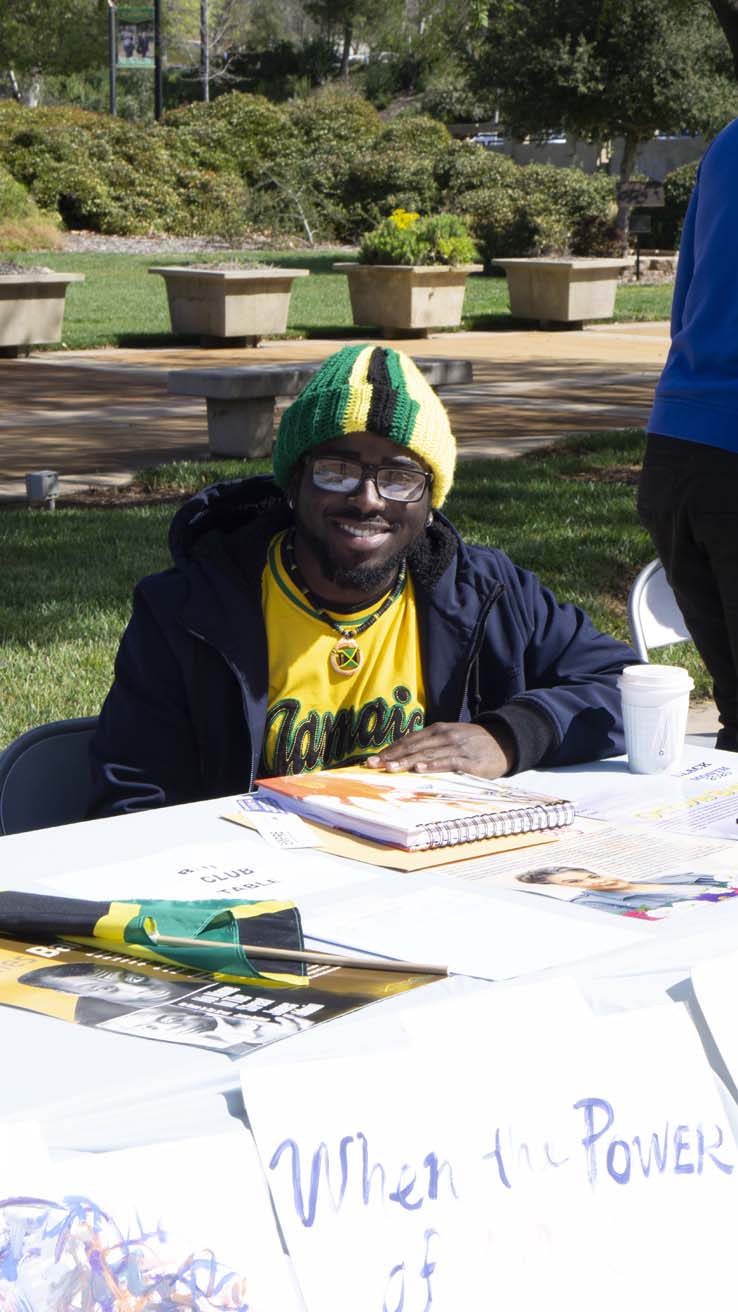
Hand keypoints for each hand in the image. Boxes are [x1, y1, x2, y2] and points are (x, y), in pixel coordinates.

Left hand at [365, 723, 515, 778]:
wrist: (505, 742)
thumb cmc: (472, 743)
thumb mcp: (450, 737)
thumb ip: (430, 744)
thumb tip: (405, 755)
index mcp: (438, 730)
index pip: (409, 740)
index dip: (390, 750)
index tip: (372, 760)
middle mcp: (445, 736)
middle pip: (414, 747)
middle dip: (391, 756)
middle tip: (373, 765)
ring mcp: (457, 747)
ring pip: (427, 755)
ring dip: (406, 762)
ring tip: (389, 768)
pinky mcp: (470, 761)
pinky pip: (448, 762)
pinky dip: (433, 766)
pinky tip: (420, 769)